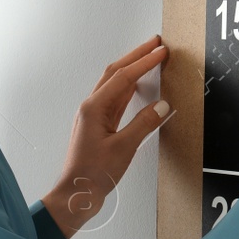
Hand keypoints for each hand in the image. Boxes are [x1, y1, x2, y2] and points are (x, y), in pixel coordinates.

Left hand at [44, 33, 169, 238]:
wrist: (76, 194)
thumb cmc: (93, 174)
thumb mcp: (124, 149)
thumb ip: (144, 124)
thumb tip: (162, 105)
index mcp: (94, 108)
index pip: (124, 76)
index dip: (144, 62)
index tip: (161, 51)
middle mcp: (92, 107)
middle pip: (116, 73)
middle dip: (136, 56)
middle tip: (156, 44)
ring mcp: (94, 116)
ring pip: (115, 84)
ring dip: (133, 69)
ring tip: (150, 59)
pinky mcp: (99, 125)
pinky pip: (116, 99)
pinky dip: (130, 87)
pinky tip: (139, 87)